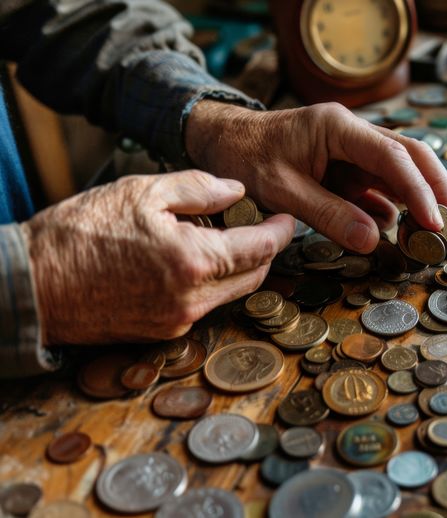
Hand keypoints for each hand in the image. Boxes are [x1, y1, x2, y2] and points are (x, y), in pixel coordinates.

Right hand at [22, 171, 294, 344]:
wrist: (29, 285)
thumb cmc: (78, 233)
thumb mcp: (140, 192)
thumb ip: (198, 188)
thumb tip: (237, 191)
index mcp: (194, 262)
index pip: (262, 249)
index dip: (281, 231)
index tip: (290, 218)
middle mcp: (194, 300)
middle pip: (255, 277)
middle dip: (266, 251)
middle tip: (262, 225)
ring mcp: (178, 322)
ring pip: (232, 294)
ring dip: (239, 268)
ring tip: (225, 237)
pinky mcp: (163, 333)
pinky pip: (205, 306)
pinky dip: (212, 282)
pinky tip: (196, 259)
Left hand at [185, 101, 446, 253]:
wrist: (224, 140)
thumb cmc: (246, 158)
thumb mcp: (281, 189)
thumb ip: (327, 214)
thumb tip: (375, 241)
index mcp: (339, 128)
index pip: (393, 157)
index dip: (419, 191)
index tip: (436, 223)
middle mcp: (354, 134)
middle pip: (413, 157)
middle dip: (439, 190)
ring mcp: (355, 152)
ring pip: (404, 173)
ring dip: (424, 201)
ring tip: (440, 235)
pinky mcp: (350, 169)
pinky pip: (382, 189)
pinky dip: (397, 210)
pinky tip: (405, 233)